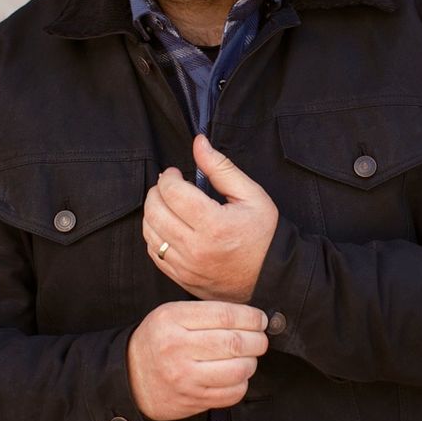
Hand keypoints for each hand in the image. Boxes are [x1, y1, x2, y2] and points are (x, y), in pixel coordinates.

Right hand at [126, 299, 269, 420]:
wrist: (128, 379)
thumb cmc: (157, 343)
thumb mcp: (171, 315)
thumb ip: (207, 313)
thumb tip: (251, 317)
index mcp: (172, 320)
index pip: (225, 315)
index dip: (251, 317)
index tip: (260, 320)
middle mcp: (177, 349)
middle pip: (236, 343)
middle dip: (258, 340)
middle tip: (259, 339)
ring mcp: (184, 378)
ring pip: (239, 370)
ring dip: (251, 362)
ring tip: (247, 358)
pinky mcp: (192, 400)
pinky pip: (232, 393)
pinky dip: (242, 383)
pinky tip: (235, 376)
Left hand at [142, 135, 279, 302]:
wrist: (272, 277)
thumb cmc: (264, 234)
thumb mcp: (251, 195)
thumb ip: (221, 168)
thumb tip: (199, 143)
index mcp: (215, 225)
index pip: (172, 192)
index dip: (169, 177)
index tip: (176, 173)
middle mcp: (196, 248)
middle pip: (154, 211)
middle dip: (156, 192)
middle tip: (169, 186)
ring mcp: (186, 266)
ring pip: (149, 232)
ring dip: (153, 213)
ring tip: (168, 205)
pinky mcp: (181, 277)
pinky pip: (154, 253)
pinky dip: (155, 235)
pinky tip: (169, 227)